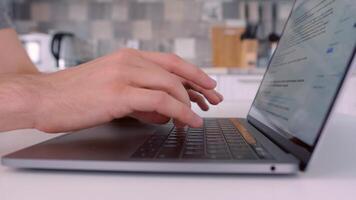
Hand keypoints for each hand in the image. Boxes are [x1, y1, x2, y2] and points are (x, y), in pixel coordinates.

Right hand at [2, 49, 222, 132]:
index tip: (207, 84)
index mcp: (128, 57)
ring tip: (196, 116)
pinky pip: (160, 101)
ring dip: (189, 102)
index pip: (170, 61)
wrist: (43, 97)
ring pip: (171, 85)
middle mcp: (128, 61)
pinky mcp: (118, 94)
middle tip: (212, 99)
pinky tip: (187, 120)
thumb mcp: (112, 87)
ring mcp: (124, 75)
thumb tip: (162, 110)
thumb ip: (139, 96)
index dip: (193, 72)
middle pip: (176, 70)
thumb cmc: (75, 94)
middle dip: (199, 86)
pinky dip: (179, 111)